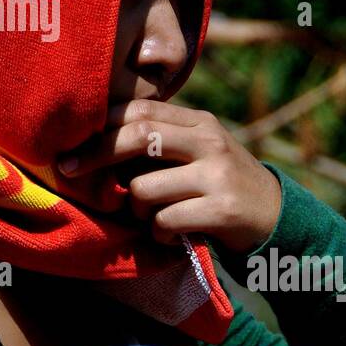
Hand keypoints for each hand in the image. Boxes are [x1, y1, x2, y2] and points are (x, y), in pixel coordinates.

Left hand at [58, 99, 281, 253]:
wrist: (277, 217)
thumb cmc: (219, 184)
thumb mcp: (196, 152)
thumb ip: (158, 142)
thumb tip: (93, 143)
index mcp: (198, 122)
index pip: (140, 110)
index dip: (99, 127)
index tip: (69, 147)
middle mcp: (209, 141)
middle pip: (139, 135)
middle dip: (96, 155)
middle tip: (68, 172)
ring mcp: (217, 175)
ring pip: (144, 188)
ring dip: (135, 210)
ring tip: (151, 218)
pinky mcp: (223, 210)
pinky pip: (164, 222)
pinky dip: (157, 234)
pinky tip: (170, 236)